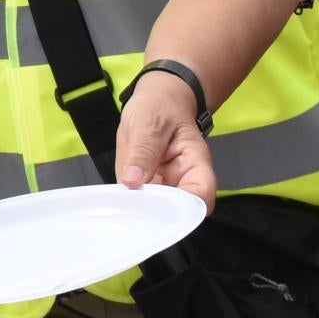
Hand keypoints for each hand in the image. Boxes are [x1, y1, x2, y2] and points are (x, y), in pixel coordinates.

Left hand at [116, 70, 214, 205]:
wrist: (155, 101)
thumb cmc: (160, 108)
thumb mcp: (150, 123)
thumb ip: (143, 151)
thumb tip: (133, 180)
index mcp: (195, 165)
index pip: (201, 195)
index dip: (185, 210)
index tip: (160, 211)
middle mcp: (183, 182)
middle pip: (179, 211)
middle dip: (157, 216)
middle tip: (133, 213)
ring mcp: (164, 187)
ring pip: (156, 211)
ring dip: (140, 213)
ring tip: (123, 210)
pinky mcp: (145, 187)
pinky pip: (138, 202)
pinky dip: (129, 205)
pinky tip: (117, 205)